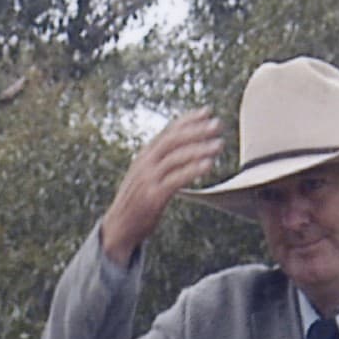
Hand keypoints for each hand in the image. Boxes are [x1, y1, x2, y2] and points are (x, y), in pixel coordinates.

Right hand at [99, 108, 225, 266]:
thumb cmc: (137, 203)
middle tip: (218, 124)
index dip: (188, 120)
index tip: (207, 111)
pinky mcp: (153, 196)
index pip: (169, 131)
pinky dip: (193, 170)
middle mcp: (146, 162)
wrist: (119, 227)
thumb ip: (162, 164)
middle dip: (197, 130)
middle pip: (174, 139)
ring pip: (177, 157)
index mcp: (145, 155)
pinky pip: (176, 179)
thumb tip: (183, 154)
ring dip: (200, 149)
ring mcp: (149, 178)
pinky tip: (208, 165)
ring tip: (219, 145)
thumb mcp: (147, 176)